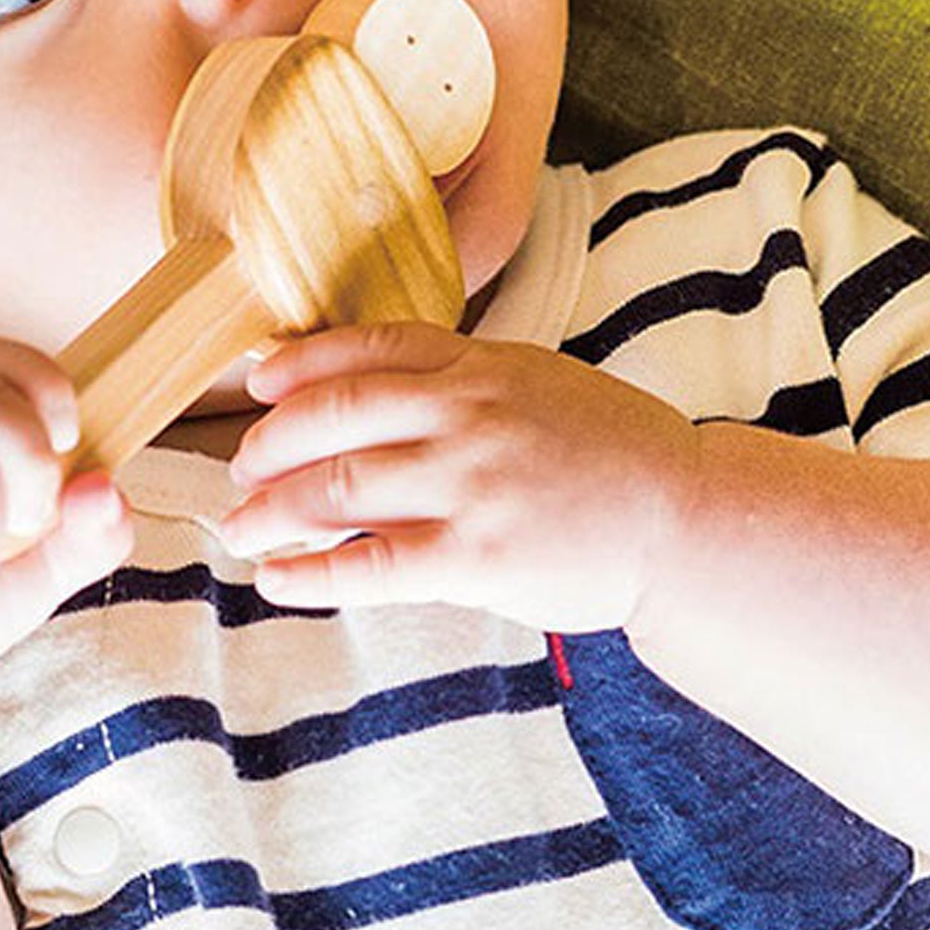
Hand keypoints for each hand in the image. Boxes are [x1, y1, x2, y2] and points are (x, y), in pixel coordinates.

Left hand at [214, 323, 699, 628]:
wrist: (687, 520)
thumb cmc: (613, 453)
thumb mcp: (539, 383)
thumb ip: (463, 383)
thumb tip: (373, 398)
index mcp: (481, 364)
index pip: (366, 349)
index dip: (299, 364)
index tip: (259, 384)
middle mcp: (467, 413)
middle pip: (333, 415)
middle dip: (270, 444)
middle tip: (242, 469)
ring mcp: (469, 484)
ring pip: (336, 488)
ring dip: (272, 510)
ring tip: (241, 529)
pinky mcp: (477, 557)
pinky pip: (370, 567)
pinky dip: (310, 574)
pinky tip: (277, 580)